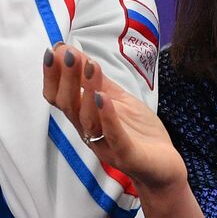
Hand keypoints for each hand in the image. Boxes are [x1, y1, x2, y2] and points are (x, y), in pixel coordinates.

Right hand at [43, 44, 186, 193]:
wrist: (164, 167)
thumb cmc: (139, 133)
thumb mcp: (117, 99)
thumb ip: (96, 80)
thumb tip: (73, 52)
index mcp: (84, 118)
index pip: (58, 98)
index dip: (52, 76)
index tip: (54, 50)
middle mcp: (89, 132)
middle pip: (68, 106)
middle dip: (66, 78)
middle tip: (68, 54)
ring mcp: (106, 145)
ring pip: (87, 119)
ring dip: (87, 90)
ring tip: (90, 66)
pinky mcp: (126, 156)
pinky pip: (113, 136)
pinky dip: (107, 116)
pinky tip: (104, 98)